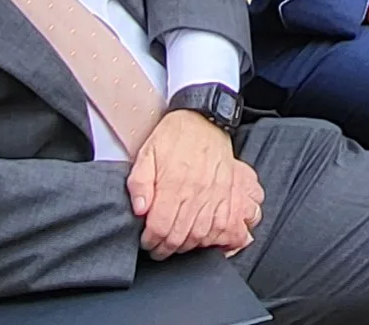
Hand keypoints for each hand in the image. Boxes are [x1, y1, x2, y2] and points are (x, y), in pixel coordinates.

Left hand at [127, 109, 261, 258]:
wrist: (204, 120)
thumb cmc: (175, 136)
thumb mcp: (147, 152)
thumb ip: (139, 182)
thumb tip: (139, 210)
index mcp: (174, 184)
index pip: (161, 227)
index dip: (150, 241)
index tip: (146, 241)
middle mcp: (197, 193)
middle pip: (180, 236)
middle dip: (165, 249)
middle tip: (157, 249)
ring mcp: (216, 196)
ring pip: (202, 236)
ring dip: (186, 247)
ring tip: (175, 245)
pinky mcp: (229, 195)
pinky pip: (226, 227)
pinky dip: (214, 240)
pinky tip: (202, 239)